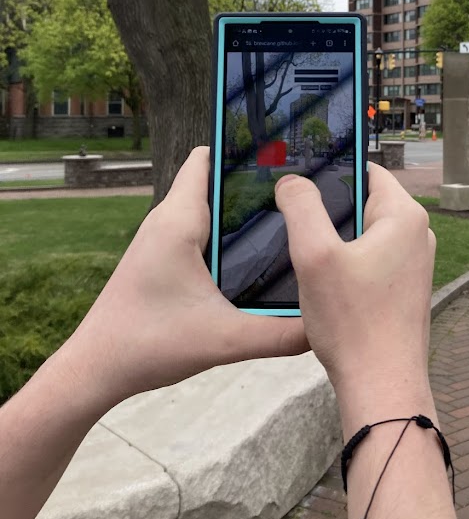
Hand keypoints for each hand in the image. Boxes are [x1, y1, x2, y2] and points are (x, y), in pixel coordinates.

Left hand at [62, 147, 307, 406]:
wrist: (95, 369)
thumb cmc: (148, 343)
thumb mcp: (225, 340)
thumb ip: (279, 334)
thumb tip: (323, 326)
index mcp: (179, 220)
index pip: (207, 159)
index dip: (239, 149)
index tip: (279, 149)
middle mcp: (167, 220)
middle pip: (213, 182)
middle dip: (251, 182)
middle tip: (298, 188)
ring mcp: (161, 239)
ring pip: (206, 208)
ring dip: (238, 211)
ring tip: (284, 217)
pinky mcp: (159, 258)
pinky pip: (197, 230)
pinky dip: (224, 234)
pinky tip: (252, 256)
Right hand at [275, 163, 434, 399]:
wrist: (382, 387)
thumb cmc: (352, 322)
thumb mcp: (315, 256)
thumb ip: (301, 207)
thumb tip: (291, 180)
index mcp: (404, 216)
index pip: (365, 170)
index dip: (331, 170)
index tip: (298, 178)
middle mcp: (417, 234)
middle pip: (363, 200)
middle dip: (329, 206)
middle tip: (291, 216)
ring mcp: (413, 263)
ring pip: (365, 232)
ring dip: (336, 237)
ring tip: (303, 249)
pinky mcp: (404, 288)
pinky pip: (371, 258)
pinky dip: (347, 260)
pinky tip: (323, 279)